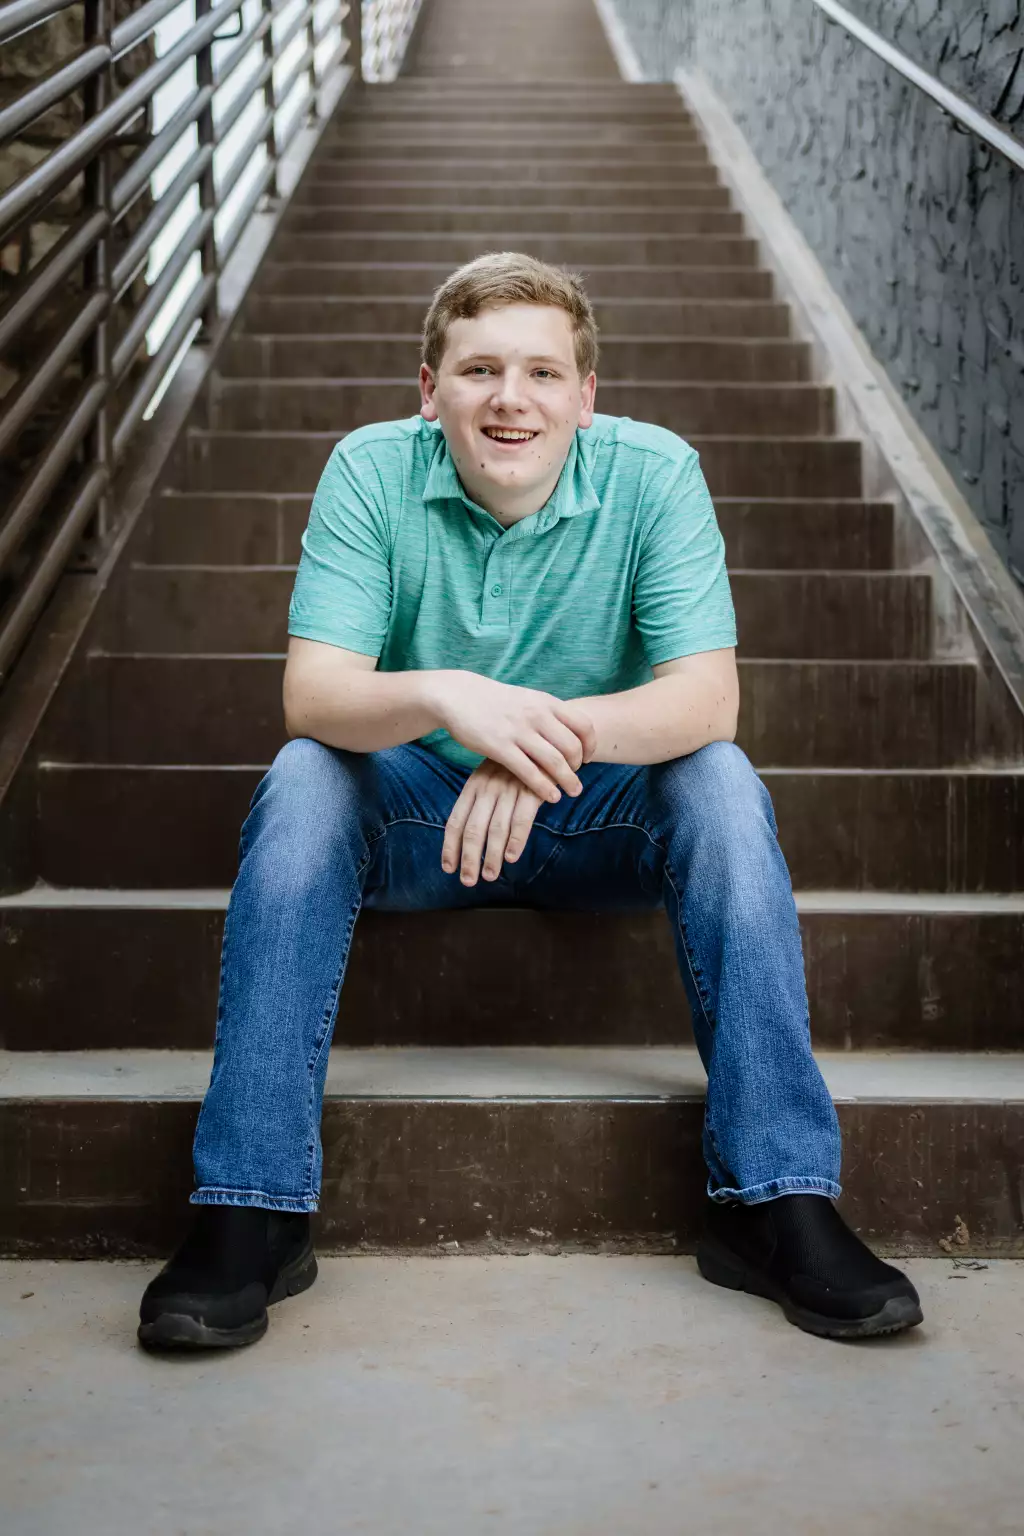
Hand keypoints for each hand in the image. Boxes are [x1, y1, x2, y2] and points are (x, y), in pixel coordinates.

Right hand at [434, 672, 595, 801]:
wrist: (458, 696)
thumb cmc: (495, 702)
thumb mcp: (527, 698)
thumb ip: (548, 713)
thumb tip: (570, 730)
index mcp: (546, 702)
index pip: (583, 725)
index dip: (590, 746)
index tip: (587, 759)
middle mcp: (536, 715)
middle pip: (572, 747)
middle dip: (578, 767)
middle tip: (575, 778)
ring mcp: (518, 731)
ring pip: (555, 762)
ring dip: (568, 781)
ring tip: (572, 793)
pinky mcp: (500, 747)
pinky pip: (530, 772)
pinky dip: (545, 788)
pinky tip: (551, 797)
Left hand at [442, 760, 545, 885]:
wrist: (549, 741)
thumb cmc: (519, 766)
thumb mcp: (493, 777)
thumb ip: (482, 802)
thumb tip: (470, 837)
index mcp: (474, 785)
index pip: (455, 821)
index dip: (450, 847)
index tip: (449, 868)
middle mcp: (488, 787)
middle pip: (473, 829)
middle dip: (469, 858)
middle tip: (468, 881)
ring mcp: (509, 788)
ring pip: (496, 829)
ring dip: (491, 856)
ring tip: (489, 876)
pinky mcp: (532, 790)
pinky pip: (522, 820)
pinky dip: (516, 840)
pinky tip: (511, 857)